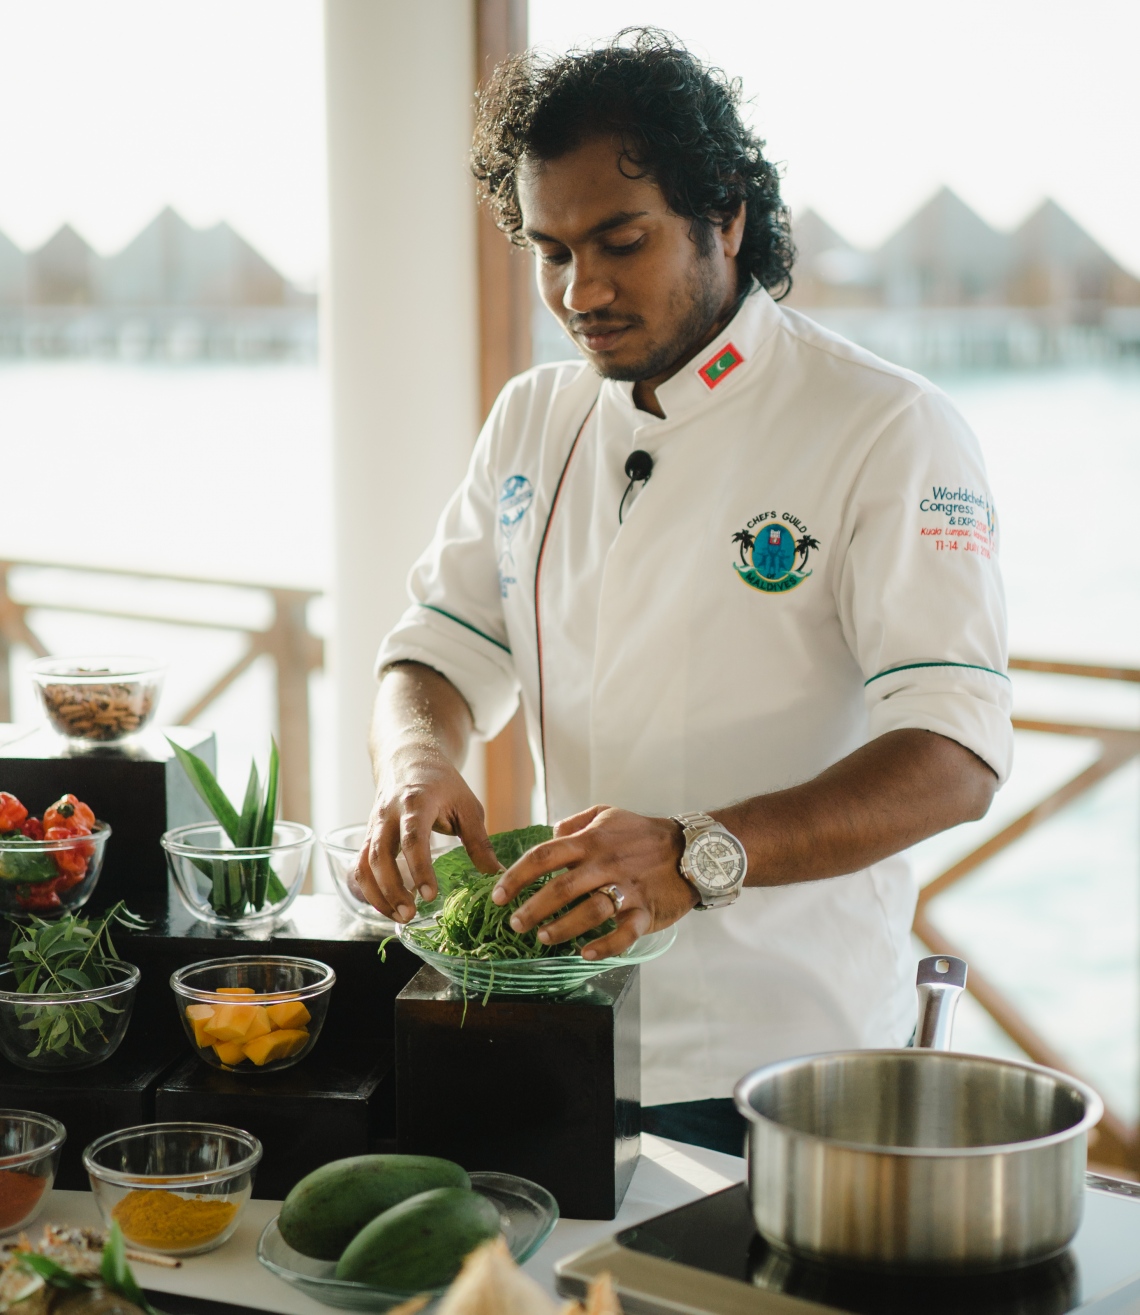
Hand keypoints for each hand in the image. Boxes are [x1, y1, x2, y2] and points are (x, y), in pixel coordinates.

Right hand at [353, 742, 499, 921]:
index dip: (419, 868)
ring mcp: (374, 825)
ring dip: (377, 894)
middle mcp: (388, 814)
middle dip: (392, 889)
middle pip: (380, 854)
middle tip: (410, 914)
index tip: (430, 895)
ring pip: (364, 863)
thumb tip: (497, 874)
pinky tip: (387, 907)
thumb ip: (480, 841)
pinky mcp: (368, 836)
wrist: (409, 759)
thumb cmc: (443, 784)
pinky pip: (360, 865)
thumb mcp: (467, 806)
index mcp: (416, 802)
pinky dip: (369, 889)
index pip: (412, 838)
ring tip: (400, 917)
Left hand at [491, 805, 696, 958]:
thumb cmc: (644, 833)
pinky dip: (604, 945)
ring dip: (562, 927)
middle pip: (561, 888)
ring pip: (590, 911)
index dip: (516, 877)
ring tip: (543, 938)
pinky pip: (624, 932)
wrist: (692, 849)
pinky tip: (584, 953)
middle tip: (514, 924)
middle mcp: (605, 864)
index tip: (498, 895)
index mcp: (591, 841)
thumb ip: (576, 821)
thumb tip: (551, 831)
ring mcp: (627, 889)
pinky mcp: (646, 911)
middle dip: (532, 909)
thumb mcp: (608, 813)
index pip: (544, 856)